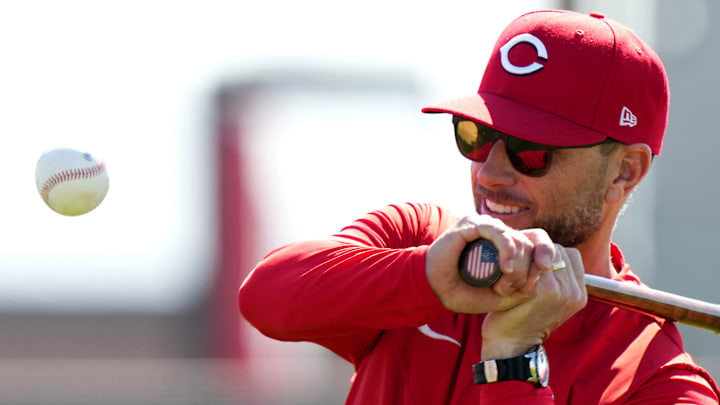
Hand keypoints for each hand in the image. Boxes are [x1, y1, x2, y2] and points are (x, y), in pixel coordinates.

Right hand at [425, 215, 556, 313]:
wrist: (435, 291)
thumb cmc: (465, 293)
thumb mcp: (501, 296)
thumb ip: (522, 287)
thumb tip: (544, 276)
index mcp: (507, 246)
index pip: (536, 243)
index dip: (545, 254)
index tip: (543, 274)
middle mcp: (499, 234)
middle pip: (531, 241)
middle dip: (530, 267)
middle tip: (514, 288)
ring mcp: (486, 227)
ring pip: (517, 238)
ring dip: (517, 263)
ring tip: (505, 283)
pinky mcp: (472, 225)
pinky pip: (499, 232)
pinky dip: (506, 249)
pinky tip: (506, 268)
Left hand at [480, 245, 586, 358]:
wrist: (511, 345)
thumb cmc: (522, 319)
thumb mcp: (546, 300)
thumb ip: (554, 279)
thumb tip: (544, 251)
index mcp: (580, 293)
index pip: (570, 255)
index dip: (548, 252)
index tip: (530, 262)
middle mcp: (575, 291)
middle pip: (557, 249)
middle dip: (536, 251)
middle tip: (517, 266)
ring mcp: (563, 290)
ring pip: (544, 252)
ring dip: (525, 256)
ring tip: (511, 273)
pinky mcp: (546, 290)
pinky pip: (531, 260)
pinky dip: (516, 265)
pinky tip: (506, 279)